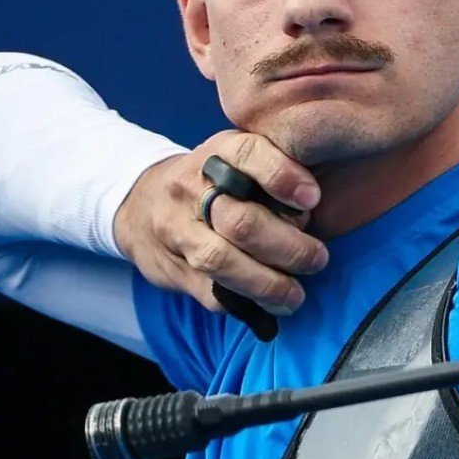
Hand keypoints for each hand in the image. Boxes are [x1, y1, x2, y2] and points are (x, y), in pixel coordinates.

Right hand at [114, 131, 327, 316]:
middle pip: (241, 221)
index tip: (313, 199)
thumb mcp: (237, 159)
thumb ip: (275, 171)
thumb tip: (316, 205)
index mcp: (216, 153)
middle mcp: (190, 188)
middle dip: (288, 247)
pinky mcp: (170, 267)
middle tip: (317, 259)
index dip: (282, 176)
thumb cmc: (210, 182)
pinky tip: (268, 306)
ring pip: (222, 261)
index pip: (247, 153)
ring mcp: (176, 229)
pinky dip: (244, 302)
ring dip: (267, 284)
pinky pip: (210, 292)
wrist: (141, 204)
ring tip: (295, 295)